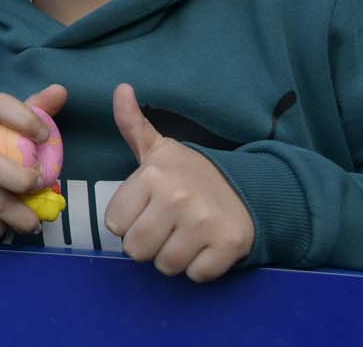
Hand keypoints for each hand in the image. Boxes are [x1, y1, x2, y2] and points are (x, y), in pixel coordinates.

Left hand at [104, 84, 253, 281]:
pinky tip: (205, 246)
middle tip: (164, 227)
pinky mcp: (229, 245)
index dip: (128, 221)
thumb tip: (121, 88)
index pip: (115, 223)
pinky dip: (200, 267)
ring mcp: (204, 223)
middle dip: (147, 243)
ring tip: (184, 236)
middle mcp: (176, 198)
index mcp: (152, 176)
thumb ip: (132, 123)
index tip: (145, 210)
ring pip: (165, 265)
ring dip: (173, 257)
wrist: (247, 187)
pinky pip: (197, 275)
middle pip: (136, 249)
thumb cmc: (190, 173)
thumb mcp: (157, 148)